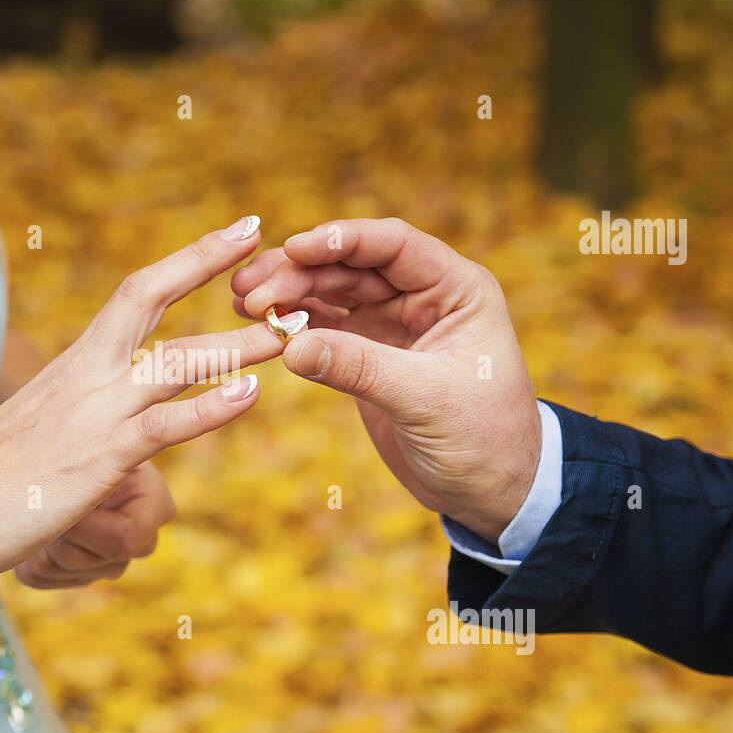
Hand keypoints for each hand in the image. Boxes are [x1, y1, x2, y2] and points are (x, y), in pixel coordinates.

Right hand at [0, 216, 287, 592]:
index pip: (136, 292)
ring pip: (174, 364)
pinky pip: (162, 428)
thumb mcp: (41, 433)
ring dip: (236, 345)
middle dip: (206, 262)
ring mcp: (91, 415)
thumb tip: (109, 426)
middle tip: (265, 237)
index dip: (188, 259)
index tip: (236, 233)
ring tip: (289, 330)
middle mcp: (85, 376)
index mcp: (75, 365)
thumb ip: (82, 415)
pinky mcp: (94, 461)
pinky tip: (250, 395)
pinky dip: (209, 409)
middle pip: (150, 296)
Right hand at [231, 217, 540, 543]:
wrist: (490, 492)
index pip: (393, 246)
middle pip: (352, 265)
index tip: (293, 248)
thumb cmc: (483, 440)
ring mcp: (391, 325)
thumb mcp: (426, 401)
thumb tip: (292, 346)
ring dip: (288, 292)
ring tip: (241, 300)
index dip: (342, 241)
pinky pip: (322, 328)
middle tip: (252, 292)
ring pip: (331, 292)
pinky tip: (256, 324)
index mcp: (456, 290)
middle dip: (300, 272)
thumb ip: (361, 368)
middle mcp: (422, 298)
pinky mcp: (367, 355)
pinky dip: (290, 325)